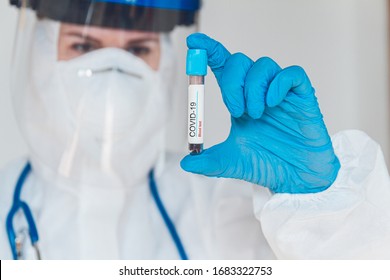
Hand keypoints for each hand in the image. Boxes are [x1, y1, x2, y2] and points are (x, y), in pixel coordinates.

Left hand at [180, 33, 339, 193]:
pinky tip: (272, 103)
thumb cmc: (267, 165)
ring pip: (264, 65)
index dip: (209, 52)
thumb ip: (208, 162)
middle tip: (237, 110)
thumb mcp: (230, 163)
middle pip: (240, 62)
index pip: (223, 68)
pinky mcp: (302, 97)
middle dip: (232, 82)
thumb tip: (185, 162)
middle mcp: (258, 93)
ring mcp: (280, 94)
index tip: (194, 43)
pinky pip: (292, 74)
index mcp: (239, 102)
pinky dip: (279, 84)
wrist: (296, 180)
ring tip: (256, 113)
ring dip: (253, 87)